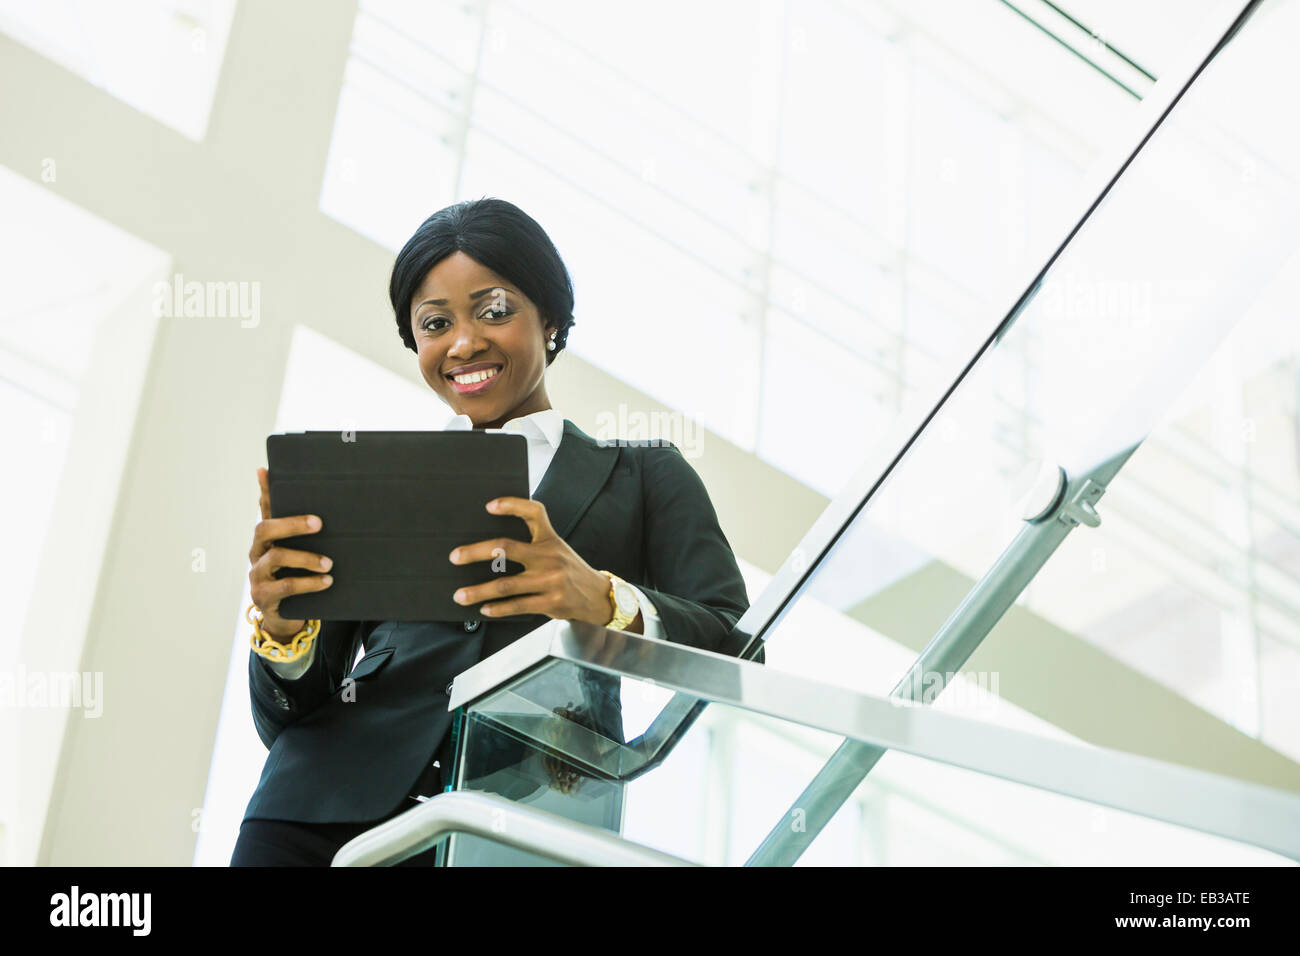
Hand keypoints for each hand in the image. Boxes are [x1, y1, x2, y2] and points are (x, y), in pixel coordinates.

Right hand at [248, 466, 333, 639]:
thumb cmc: (296, 578)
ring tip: (329, 563)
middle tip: (318, 523)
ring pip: (277, 557)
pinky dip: (309, 583)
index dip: (264, 491)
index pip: (264, 510)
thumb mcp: (301, 555)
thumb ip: (308, 535)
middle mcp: (257, 553)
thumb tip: (326, 509)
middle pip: (265, 529)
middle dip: (292, 524)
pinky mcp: (264, 596)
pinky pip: (286, 586)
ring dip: (306, 558)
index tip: (265, 470)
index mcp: (266, 539)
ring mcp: (257, 575)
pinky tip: (327, 581)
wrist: (286, 617)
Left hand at [449, 497, 618, 626]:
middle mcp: (549, 556)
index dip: (512, 505)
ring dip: (479, 591)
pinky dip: (497, 608)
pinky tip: (484, 609)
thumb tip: (493, 546)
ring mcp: (550, 580)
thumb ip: (534, 543)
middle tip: (455, 557)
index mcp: (550, 538)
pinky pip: (517, 605)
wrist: (598, 596)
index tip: (489, 506)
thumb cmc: (569, 570)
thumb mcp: (557, 548)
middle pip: (506, 548)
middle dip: (476, 552)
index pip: (533, 512)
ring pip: (505, 584)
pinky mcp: (551, 602)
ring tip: (460, 595)